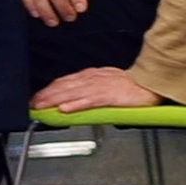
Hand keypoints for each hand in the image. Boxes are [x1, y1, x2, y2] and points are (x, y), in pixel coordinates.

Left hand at [30, 66, 160, 112]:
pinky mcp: (111, 95)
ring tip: (42, 106)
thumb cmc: (133, 86)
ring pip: (73, 92)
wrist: (152, 83)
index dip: (50, 89)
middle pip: (66, 85)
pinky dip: (75, 104)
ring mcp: (102, 86)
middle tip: (33, 103)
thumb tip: (74, 99)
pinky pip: (90, 100)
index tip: (38, 97)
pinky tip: (65, 109)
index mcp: (94, 75)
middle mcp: (95, 78)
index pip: (67, 81)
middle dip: (47, 94)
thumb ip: (91, 90)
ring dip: (55, 99)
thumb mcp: (109, 83)